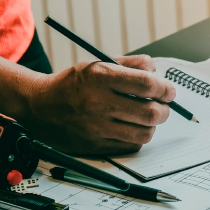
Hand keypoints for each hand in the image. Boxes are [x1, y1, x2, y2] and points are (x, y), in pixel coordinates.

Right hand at [21, 55, 175, 154]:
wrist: (40, 106)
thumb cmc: (74, 83)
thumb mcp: (99, 63)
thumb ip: (132, 65)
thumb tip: (158, 73)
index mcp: (100, 76)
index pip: (147, 84)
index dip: (165, 88)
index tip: (169, 91)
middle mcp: (98, 103)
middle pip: (150, 113)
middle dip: (164, 109)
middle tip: (162, 106)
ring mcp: (96, 128)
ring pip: (144, 133)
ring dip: (151, 125)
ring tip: (145, 117)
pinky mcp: (94, 146)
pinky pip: (130, 146)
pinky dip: (136, 137)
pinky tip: (129, 127)